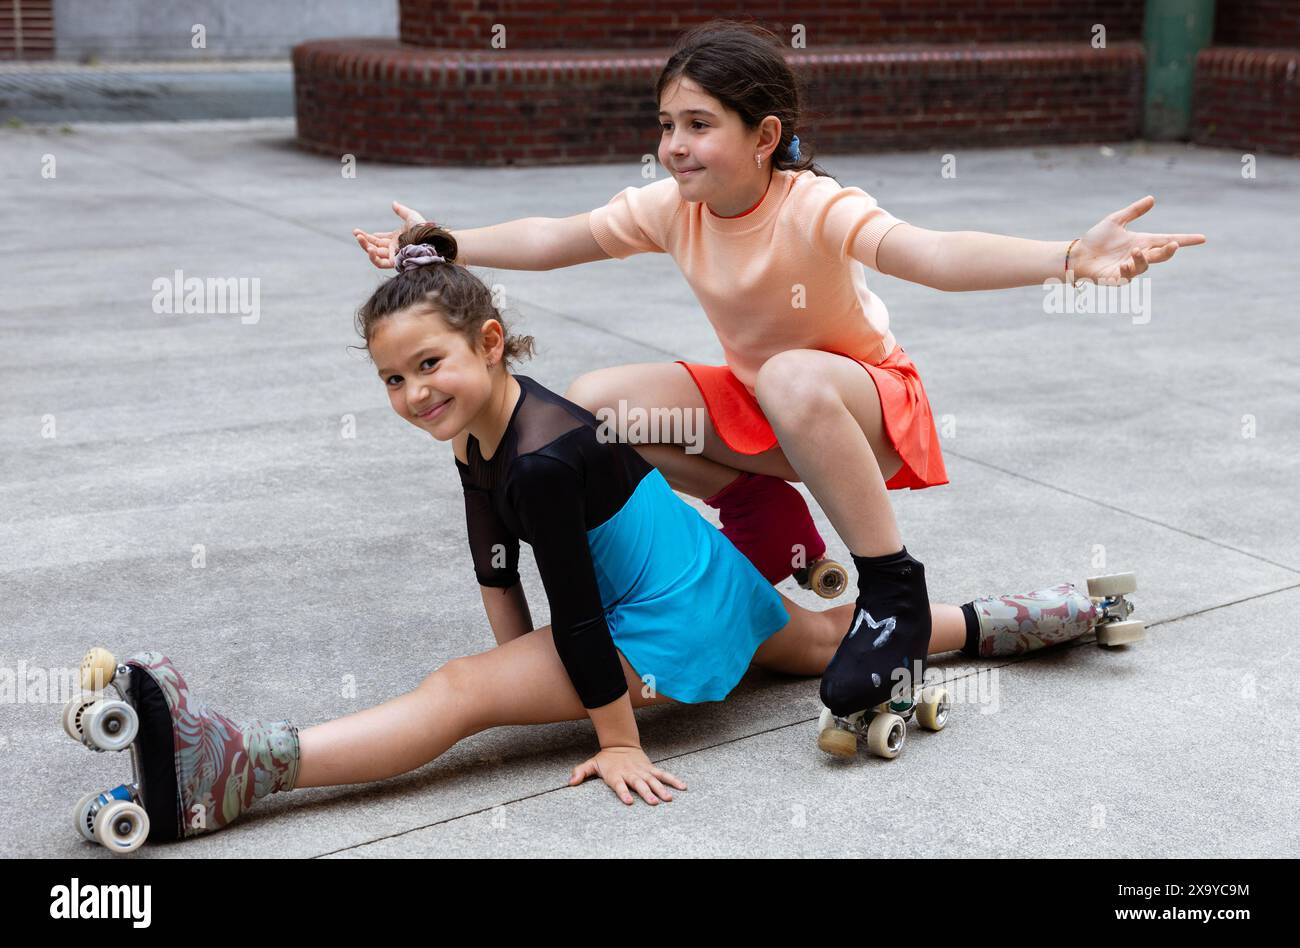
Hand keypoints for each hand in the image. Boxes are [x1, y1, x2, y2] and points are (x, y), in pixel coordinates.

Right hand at [352, 201, 427, 268]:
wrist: (429, 239)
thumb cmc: (423, 228)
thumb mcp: (411, 216)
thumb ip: (401, 210)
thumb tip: (393, 203)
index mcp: (397, 239)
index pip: (380, 239)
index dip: (370, 236)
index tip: (359, 232)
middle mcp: (394, 248)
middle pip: (375, 246)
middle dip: (364, 240)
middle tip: (356, 233)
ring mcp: (394, 255)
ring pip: (375, 255)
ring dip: (366, 247)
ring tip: (359, 237)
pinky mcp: (395, 262)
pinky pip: (380, 263)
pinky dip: (373, 257)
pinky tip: (369, 248)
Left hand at [569, 745, 686, 805]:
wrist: (620, 743)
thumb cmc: (606, 759)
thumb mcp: (592, 764)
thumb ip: (581, 772)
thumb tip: (570, 782)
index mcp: (617, 775)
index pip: (620, 785)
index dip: (624, 793)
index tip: (629, 801)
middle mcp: (631, 774)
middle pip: (639, 784)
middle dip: (647, 793)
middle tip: (654, 803)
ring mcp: (642, 771)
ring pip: (653, 780)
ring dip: (661, 789)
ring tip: (669, 798)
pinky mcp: (650, 768)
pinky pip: (663, 775)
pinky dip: (673, 780)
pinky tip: (682, 787)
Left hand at [1069, 195, 1205, 285]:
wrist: (1077, 254)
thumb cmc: (1096, 239)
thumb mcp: (1115, 221)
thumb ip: (1134, 212)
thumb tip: (1152, 198)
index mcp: (1142, 242)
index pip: (1167, 240)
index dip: (1185, 240)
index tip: (1202, 238)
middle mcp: (1139, 256)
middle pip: (1162, 255)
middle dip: (1169, 250)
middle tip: (1173, 245)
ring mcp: (1130, 268)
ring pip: (1145, 266)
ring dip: (1142, 258)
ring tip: (1135, 251)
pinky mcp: (1117, 279)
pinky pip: (1128, 277)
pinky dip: (1128, 270)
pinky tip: (1123, 264)